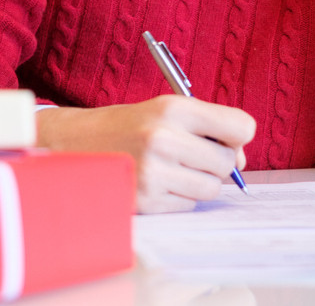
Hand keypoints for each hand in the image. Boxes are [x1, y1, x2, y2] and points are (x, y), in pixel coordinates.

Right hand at [35, 96, 255, 213]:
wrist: (73, 143)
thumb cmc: (126, 126)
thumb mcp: (163, 110)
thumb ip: (207, 127)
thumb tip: (241, 161)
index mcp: (172, 109)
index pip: (241, 127)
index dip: (237, 135)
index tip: (225, 137)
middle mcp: (163, 139)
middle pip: (227, 162)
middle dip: (215, 161)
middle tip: (189, 153)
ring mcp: (154, 173)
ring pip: (211, 188)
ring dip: (199, 182)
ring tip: (171, 168)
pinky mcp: (147, 201)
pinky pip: (189, 205)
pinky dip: (179, 196)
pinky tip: (157, 181)